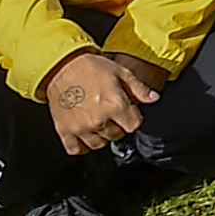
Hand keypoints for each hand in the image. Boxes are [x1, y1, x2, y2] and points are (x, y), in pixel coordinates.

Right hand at [46, 49, 162, 153]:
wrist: (60, 66)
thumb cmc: (90, 66)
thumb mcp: (120, 71)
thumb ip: (139, 88)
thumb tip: (153, 98)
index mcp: (115, 105)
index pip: (134, 125)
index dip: (133, 117)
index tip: (128, 111)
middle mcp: (98, 120)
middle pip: (117, 136)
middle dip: (118, 125)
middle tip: (110, 112)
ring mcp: (80, 128)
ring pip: (99, 144)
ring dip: (101, 135)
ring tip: (98, 120)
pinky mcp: (64, 131)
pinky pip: (76, 149)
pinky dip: (81, 145)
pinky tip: (84, 134)